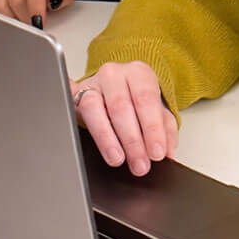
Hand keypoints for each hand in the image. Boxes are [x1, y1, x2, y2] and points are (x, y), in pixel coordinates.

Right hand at [71, 62, 177, 176]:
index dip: (152, 128)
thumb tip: (167, 153)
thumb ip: (166, 131)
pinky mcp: (74, 95)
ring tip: (118, 159)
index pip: (146, 99)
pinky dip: (71, 115)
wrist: (118, 88)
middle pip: (120, 105)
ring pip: (94, 108)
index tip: (156, 152)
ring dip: (107, 139)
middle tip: (140, 164)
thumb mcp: (158, 111)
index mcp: (139, 73)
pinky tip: (79, 134)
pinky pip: (71, 105)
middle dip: (132, 140)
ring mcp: (92, 83)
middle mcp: (114, 74)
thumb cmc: (137, 100)